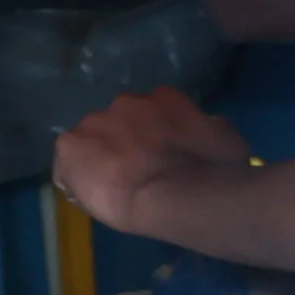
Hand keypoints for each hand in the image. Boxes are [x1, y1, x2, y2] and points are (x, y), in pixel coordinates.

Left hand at [52, 86, 254, 237]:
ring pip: (92, 141)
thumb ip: (207, 127)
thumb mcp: (226, 139)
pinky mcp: (69, 146)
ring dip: (100, 157)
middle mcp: (126, 101)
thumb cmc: (213, 170)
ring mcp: (95, 122)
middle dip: (125, 142)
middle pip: (118, 122)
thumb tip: (205, 127)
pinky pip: (69, 164)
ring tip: (113, 187)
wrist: (179, 194)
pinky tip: (92, 196)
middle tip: (139, 172)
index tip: (164, 154)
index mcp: (165, 98)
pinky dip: (76, 178)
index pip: (152, 111)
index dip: (156, 133)